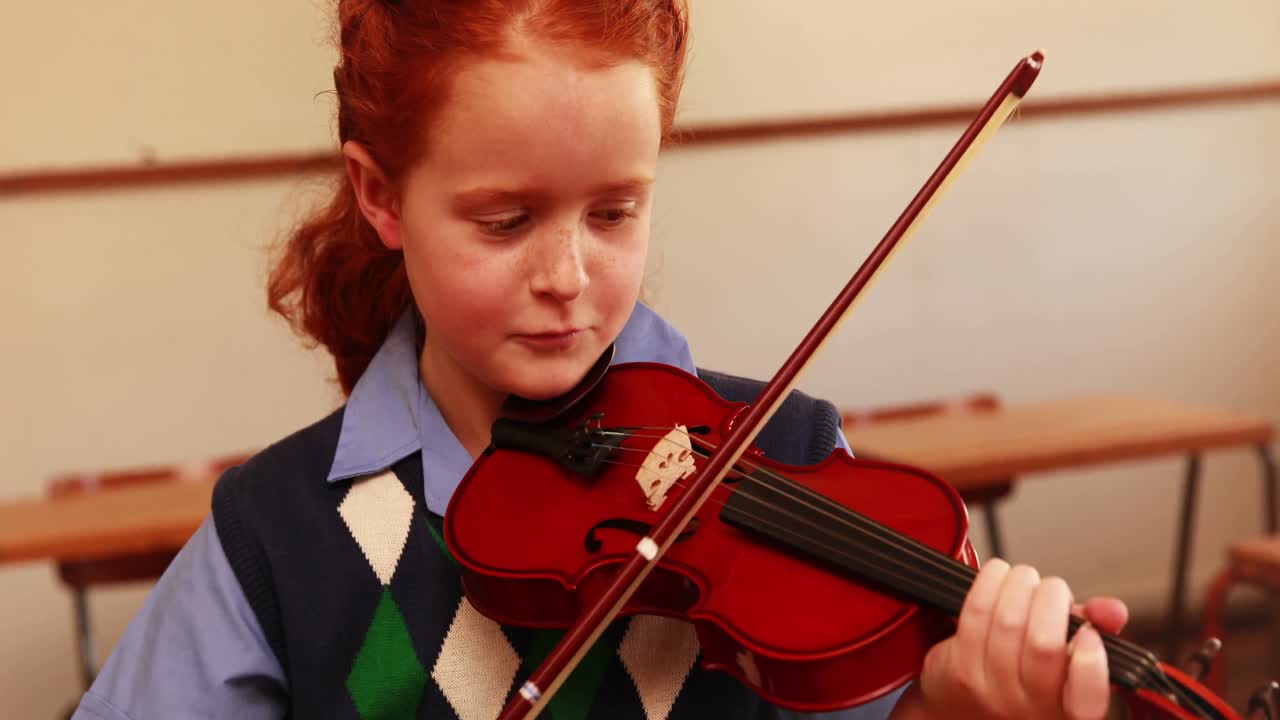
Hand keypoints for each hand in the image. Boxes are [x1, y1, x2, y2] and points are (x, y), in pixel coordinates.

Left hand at [893, 558, 1128, 719]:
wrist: (962, 709)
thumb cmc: (1023, 678)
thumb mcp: (1069, 661)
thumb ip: (1096, 632)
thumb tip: (1112, 610)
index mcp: (1070, 710)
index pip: (1087, 698)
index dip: (1091, 662)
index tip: (1088, 635)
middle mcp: (1033, 709)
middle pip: (1044, 643)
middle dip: (1052, 597)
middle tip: (1053, 589)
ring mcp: (993, 692)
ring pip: (1009, 621)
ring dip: (1020, 584)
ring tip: (1024, 578)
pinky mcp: (960, 670)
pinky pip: (977, 613)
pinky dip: (991, 582)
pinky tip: (998, 575)